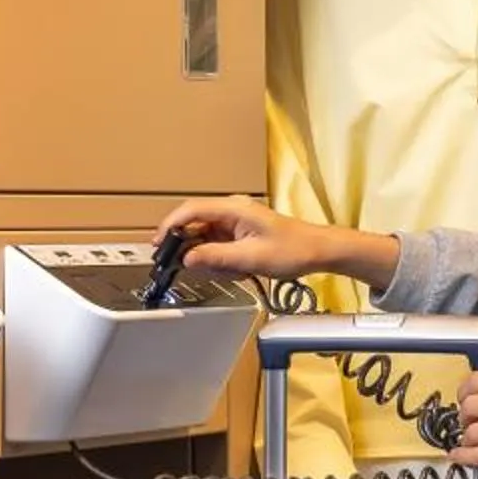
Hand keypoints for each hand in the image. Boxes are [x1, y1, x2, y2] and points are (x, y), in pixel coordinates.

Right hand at [155, 197, 397, 287]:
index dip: (170, 226)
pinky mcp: (238, 234)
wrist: (319, 251)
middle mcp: (231, 211)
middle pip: (193, 224)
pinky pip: (216, 245)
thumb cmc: (294, 249)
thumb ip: (215, 258)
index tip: (158, 244)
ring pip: (203, 237)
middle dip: (188, 247)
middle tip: (182, 266)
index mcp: (233, 208)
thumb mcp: (251, 258)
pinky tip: (234, 269)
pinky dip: (218, 260)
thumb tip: (187, 259)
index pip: (190, 210)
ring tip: (228, 270)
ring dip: (207, 257)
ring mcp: (234, 222)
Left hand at [452, 373, 477, 478]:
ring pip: (471, 433)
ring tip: (473, 443)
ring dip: (468, 439)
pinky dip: (464, 457)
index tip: (466, 400)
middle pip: (469, 406)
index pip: (477, 380)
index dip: (465, 392)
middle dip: (464, 417)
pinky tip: (459, 457)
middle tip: (471, 424)